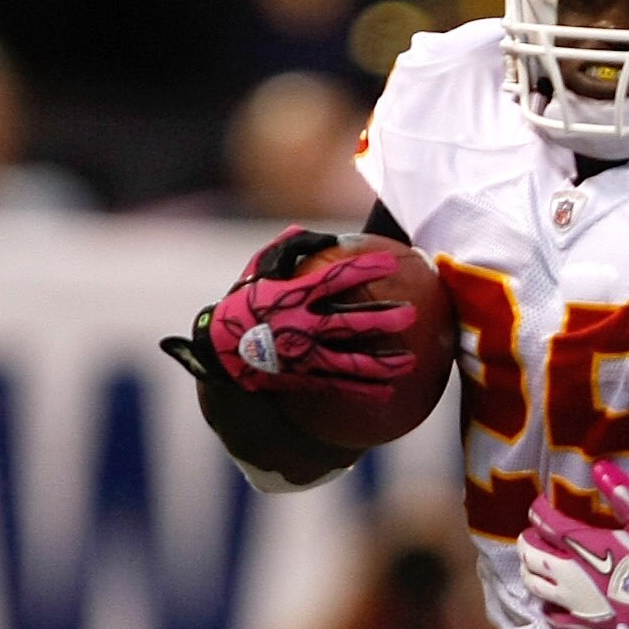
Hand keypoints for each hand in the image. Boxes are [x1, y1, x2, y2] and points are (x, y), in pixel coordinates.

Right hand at [177, 228, 415, 396]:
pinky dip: (364, 390)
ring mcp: (303, 355)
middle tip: (410, 315)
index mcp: (291, 295)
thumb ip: (289, 248)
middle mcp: (300, 325)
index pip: (334, 278)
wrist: (218, 351)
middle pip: (348, 323)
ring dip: (382, 364)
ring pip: (349, 362)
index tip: (391, 263)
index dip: (364, 269)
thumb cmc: (243, 304)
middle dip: (381, 319)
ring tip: (409, 362)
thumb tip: (325, 236)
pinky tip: (389, 392)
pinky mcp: (303, 378)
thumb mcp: (258, 269)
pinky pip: (338, 386)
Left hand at [517, 462, 628, 628]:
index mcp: (582, 544)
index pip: (546, 522)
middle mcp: (568, 572)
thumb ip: (623, 494)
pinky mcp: (581, 622)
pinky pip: (552, 615)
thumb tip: (600, 466)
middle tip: (534, 533)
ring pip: (533, 584)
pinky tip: (550, 601)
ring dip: (529, 570)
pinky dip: (545, 605)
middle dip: (528, 540)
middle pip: (531, 554)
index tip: (541, 502)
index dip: (539, 509)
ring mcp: (572, 600)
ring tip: (535, 563)